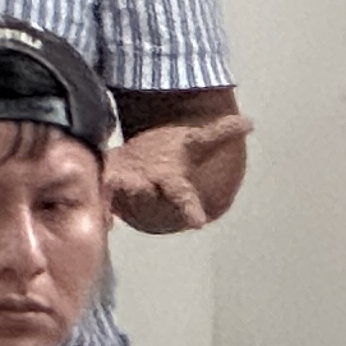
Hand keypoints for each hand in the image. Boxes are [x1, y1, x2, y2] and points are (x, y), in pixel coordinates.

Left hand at [102, 113, 252, 233]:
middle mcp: (150, 187)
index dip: (191, 209)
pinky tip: (94, 188)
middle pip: (147, 195)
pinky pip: (98, 183)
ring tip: (111, 184)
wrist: (143, 162)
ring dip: (115, 187)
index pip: (184, 197)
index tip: (197, 222)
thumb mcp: (198, 142)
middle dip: (143, 194)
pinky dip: (95, 187)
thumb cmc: (171, 155)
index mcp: (172, 182)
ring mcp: (126, 184)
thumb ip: (221, 133)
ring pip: (120, 188)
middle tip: (141, 190)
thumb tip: (251, 124)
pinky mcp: (106, 175)